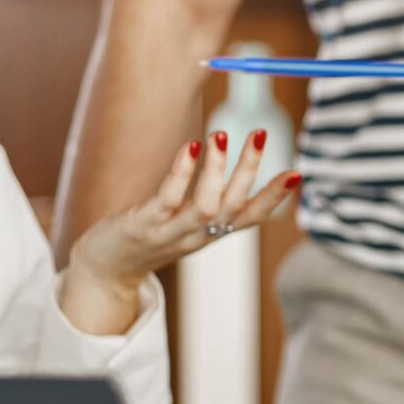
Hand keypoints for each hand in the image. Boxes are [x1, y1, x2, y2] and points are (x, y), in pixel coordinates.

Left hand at [59, 133, 299, 336]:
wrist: (106, 270)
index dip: (275, 197)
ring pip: (205, 206)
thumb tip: (229, 161)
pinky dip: (182, 173)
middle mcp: (197, 235)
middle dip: (249, 169)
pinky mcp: (142, 226)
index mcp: (212, 234)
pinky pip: (167, 199)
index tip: (298, 173)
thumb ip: (211, 200)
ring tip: (221, 135)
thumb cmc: (149, 235)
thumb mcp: (186, 221)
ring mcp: (170, 232)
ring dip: (216, 170)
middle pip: (232, 205)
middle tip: (260, 133)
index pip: (251, 216)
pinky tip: (191, 147)